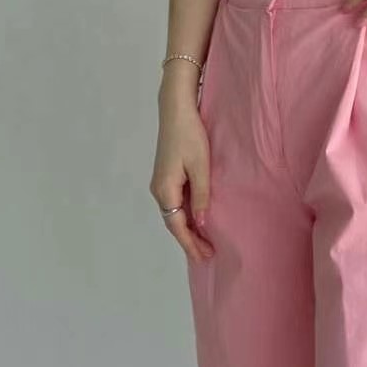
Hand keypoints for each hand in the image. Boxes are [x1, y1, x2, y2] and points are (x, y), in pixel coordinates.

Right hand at [150, 68, 213, 261]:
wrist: (176, 110)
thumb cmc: (190, 135)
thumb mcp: (201, 167)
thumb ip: (202, 196)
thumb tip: (203, 223)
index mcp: (165, 190)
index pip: (177, 226)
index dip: (191, 243)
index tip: (205, 257)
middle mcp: (159, 190)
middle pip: (173, 222)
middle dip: (189, 240)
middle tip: (208, 255)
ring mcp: (160, 183)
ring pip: (174, 214)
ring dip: (188, 229)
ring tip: (204, 242)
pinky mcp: (166, 176)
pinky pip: (175, 203)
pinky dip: (186, 216)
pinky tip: (197, 220)